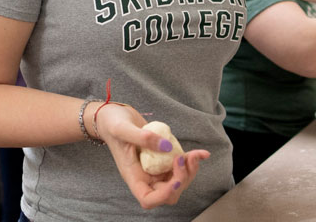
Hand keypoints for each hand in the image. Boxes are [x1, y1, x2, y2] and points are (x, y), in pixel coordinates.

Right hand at [95, 103, 210, 208]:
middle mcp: (145, 176)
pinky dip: (193, 160)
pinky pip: (181, 165)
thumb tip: (167, 147)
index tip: (175, 180)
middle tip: (182, 159)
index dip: (164, 195)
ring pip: (178, 181)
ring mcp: (156, 168)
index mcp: (133, 176)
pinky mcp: (164, 157)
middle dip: (182, 180)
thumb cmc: (113, 123)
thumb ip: (143, 138)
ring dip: (190, 171)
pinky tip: (202, 153)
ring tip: (194, 155)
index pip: (148, 199)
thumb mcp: (122, 128)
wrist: (115, 115)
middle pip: (168, 193)